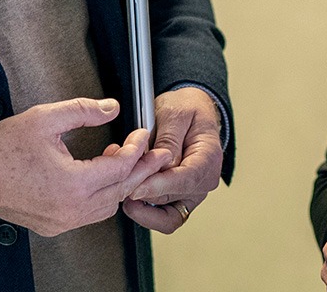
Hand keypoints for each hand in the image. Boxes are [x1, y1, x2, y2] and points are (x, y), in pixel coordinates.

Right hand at [0, 97, 169, 237]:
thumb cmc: (0, 152)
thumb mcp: (44, 118)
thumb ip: (83, 110)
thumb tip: (111, 108)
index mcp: (73, 184)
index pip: (121, 167)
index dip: (137, 148)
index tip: (141, 133)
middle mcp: (71, 208)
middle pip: (122, 191)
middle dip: (142, 169)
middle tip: (155, 153)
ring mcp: (63, 220)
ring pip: (109, 206)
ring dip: (121, 183)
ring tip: (120, 158)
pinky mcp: (54, 225)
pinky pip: (91, 213)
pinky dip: (103, 196)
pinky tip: (99, 176)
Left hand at [122, 87, 223, 233]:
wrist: (191, 111)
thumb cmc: (187, 109)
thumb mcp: (175, 113)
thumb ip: (169, 138)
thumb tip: (161, 162)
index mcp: (208, 158)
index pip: (186, 180)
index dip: (158, 186)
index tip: (135, 188)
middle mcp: (203, 181)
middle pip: (170, 199)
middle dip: (142, 191)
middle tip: (118, 178)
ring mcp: (191, 193)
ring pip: (165, 216)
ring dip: (141, 207)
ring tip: (122, 189)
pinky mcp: (178, 199)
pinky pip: (162, 217)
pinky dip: (144, 211)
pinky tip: (129, 195)